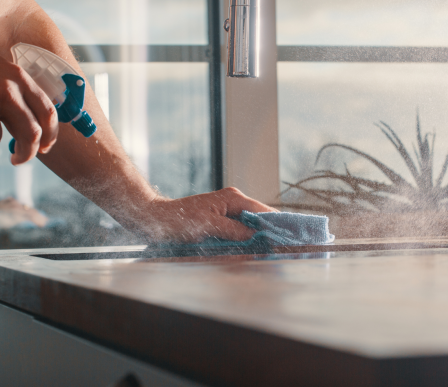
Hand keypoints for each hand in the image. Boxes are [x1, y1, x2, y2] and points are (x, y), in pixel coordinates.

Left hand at [136, 187, 277, 243]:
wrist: (157, 220)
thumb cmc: (179, 220)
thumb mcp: (210, 226)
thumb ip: (235, 230)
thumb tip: (256, 235)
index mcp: (233, 198)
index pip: (263, 210)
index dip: (277, 223)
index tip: (290, 235)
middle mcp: (233, 201)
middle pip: (259, 218)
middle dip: (270, 231)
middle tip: (283, 247)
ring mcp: (227, 210)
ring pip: (250, 225)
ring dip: (258, 237)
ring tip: (272, 250)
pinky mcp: (221, 220)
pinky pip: (240, 229)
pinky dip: (247, 239)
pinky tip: (253, 249)